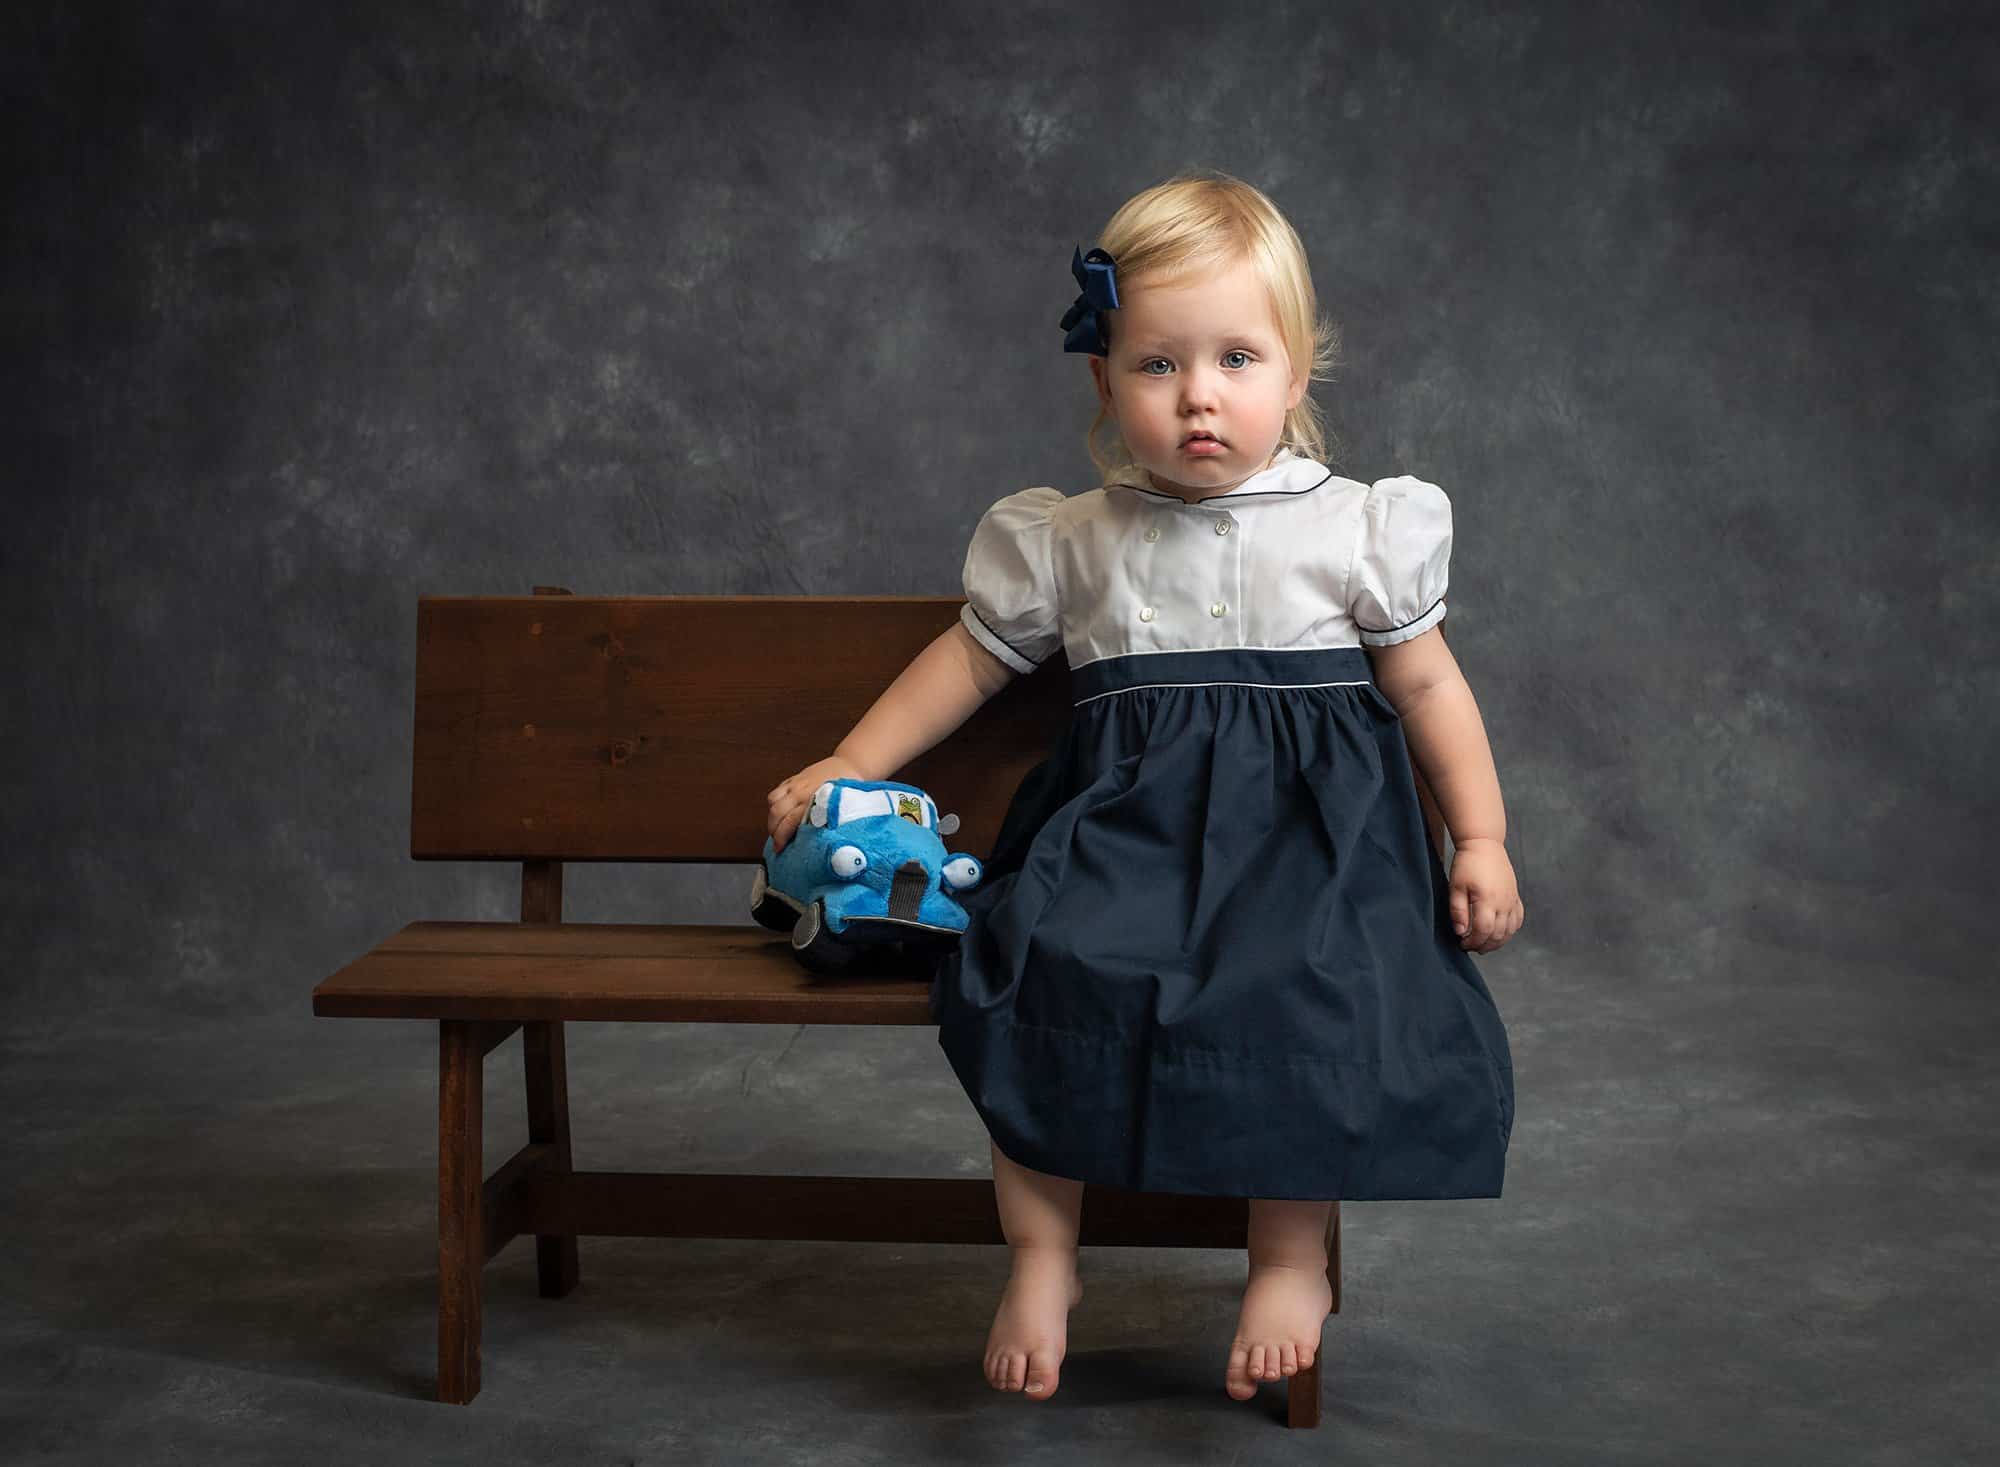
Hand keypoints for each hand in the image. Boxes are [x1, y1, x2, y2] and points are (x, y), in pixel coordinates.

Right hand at [766, 754, 869, 853]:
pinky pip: (777, 791)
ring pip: (772, 801)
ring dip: (771, 816)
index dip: (780, 838)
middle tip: (776, 842)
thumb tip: (816, 841)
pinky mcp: (794, 778)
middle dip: (773, 830)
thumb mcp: (838, 809)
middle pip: (776, 813)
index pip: (788, 823)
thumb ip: (824, 822)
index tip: (779, 849)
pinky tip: (779, 812)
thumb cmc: (848, 789)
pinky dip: (774, 803)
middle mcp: (800, 791)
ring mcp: (795, 783)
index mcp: (813, 800)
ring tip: (776, 827)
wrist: (851, 764)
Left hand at [1447, 837, 1522, 952]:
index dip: (1473, 941)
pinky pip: (1518, 919)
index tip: (1462, 944)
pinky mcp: (1515, 896)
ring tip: (1483, 944)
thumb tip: (1461, 932)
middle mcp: (1504, 902)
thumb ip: (1458, 911)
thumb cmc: (1467, 864)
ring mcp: (1512, 900)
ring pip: (1510, 930)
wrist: (1484, 844)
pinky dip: (1510, 930)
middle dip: (1484, 945)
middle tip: (1471, 947)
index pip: (1483, 931)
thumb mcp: (1455, 887)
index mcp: (1487, 900)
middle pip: (1498, 934)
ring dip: (1498, 941)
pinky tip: (1500, 933)